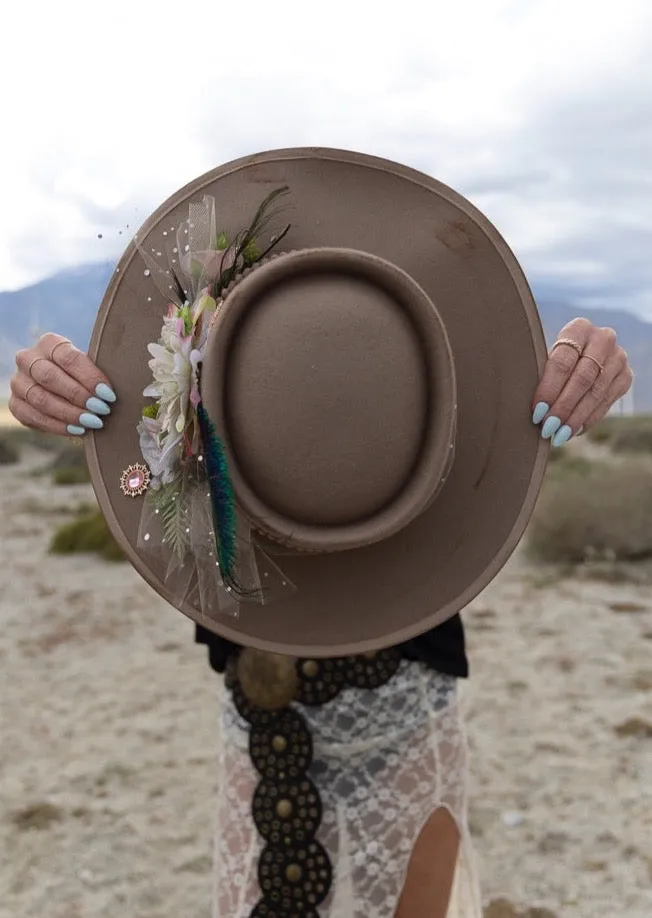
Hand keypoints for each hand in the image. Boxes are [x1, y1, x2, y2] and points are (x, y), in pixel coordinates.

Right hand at [9, 333, 115, 436]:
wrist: (59, 387)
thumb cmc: (81, 375)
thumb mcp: (89, 366)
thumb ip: (97, 372)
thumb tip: (117, 389)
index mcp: (49, 343)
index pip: (68, 358)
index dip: (89, 377)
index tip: (109, 395)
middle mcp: (28, 359)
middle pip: (51, 378)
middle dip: (79, 396)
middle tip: (102, 410)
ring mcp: (19, 382)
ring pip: (41, 399)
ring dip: (70, 414)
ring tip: (93, 422)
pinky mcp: (16, 404)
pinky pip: (34, 417)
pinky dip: (58, 426)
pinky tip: (77, 430)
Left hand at [531, 317, 633, 446]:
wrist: (583, 353)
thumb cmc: (555, 359)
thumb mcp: (547, 357)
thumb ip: (542, 376)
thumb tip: (534, 410)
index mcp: (579, 328)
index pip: (563, 362)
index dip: (549, 389)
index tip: (536, 412)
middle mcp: (603, 339)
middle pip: (582, 378)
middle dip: (563, 407)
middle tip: (548, 428)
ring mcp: (618, 358)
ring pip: (596, 393)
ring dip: (576, 417)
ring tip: (559, 435)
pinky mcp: (625, 376)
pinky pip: (606, 402)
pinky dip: (588, 419)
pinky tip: (573, 431)